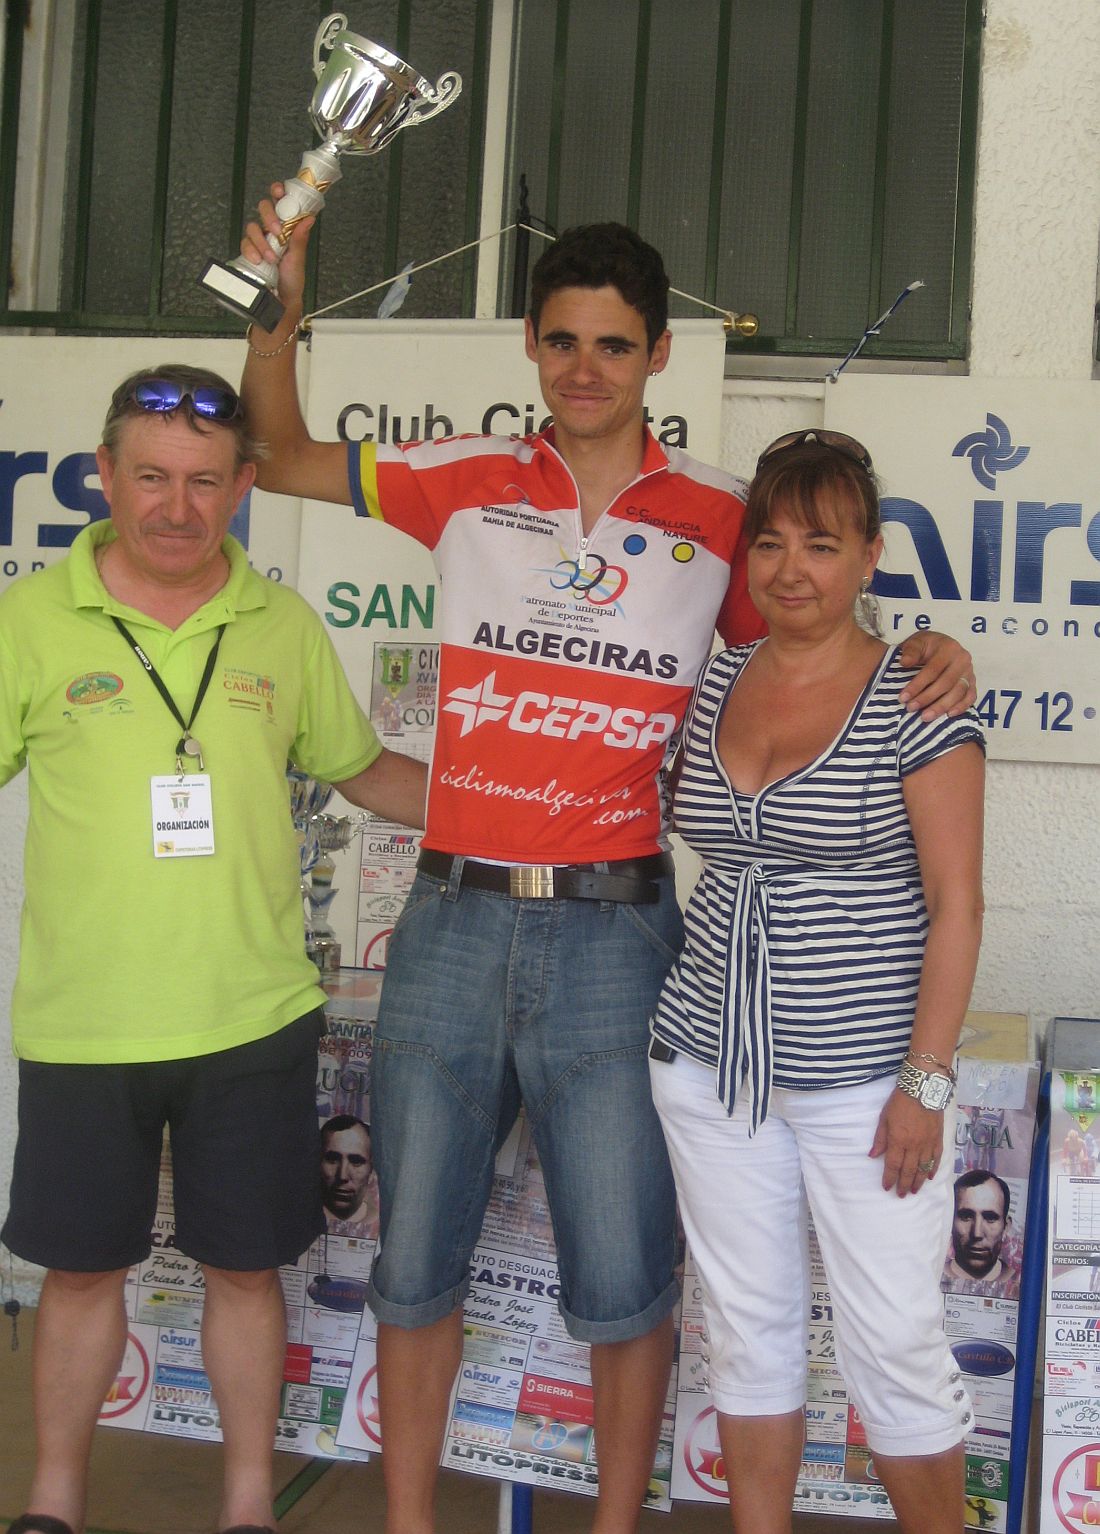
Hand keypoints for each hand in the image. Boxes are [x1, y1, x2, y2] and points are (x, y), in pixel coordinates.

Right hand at [240, 182, 313, 311]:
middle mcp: (271, 231)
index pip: (280, 203)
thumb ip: (300, 239)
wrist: (282, 301)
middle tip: (277, 231)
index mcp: (286, 228)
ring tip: (271, 257)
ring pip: (252, 227)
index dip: (278, 193)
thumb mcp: (298, 259)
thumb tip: (309, 218)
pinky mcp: (249, 253)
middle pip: (263, 209)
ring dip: (261, 241)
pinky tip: (258, 260)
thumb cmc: (292, 281)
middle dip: (268, 217)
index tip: (279, 191)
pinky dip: (251, 251)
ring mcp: (259, 241)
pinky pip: (244, 244)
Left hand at [868, 1087, 944, 1196]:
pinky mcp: (938, 1139)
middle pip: (909, 1170)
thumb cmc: (900, 1101)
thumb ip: (880, 1138)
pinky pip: (936, 1158)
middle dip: (904, 1184)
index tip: (887, 1187)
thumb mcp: (884, 1118)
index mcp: (898, 1140)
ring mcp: (928, 1144)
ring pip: (923, 1168)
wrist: (924, 1089)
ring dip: (918, 1181)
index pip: (892, 1165)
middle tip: (901, 1195)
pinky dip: (933, 1169)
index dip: (889, 1178)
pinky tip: (930, 1177)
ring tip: (915, 1191)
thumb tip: (873, 1155)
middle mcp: (914, 1146)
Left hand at [896, 631, 975, 718]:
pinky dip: (962, 707)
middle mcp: (962, 659)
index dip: (917, 685)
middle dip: (927, 698)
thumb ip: (910, 651)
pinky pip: (971, 696)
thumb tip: (905, 662)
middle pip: (945, 683)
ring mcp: (969, 672)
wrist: (936, 646)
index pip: (932, 670)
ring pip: (958, 692)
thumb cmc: (924, 646)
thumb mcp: (915, 643)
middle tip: (911, 708)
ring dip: (941, 706)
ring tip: (925, 717)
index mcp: (949, 647)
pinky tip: (948, 715)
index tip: (903, 698)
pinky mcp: (973, 682)